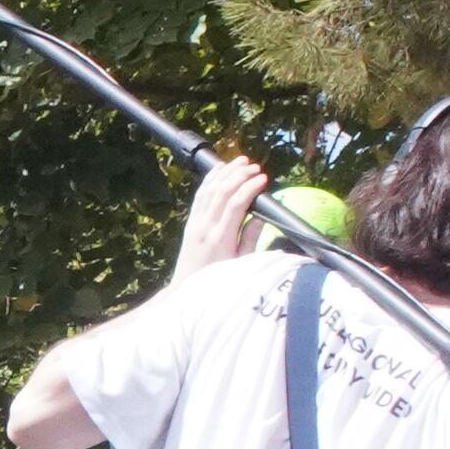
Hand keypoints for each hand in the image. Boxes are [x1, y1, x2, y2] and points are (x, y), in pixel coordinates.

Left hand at [182, 154, 269, 271]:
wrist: (186, 288)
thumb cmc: (219, 279)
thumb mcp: (240, 263)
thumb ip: (250, 239)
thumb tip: (259, 216)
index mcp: (221, 238)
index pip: (235, 204)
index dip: (250, 188)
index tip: (264, 179)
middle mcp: (205, 226)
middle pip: (222, 191)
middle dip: (239, 175)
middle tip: (256, 167)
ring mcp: (195, 222)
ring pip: (209, 189)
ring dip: (226, 172)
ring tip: (242, 161)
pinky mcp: (190, 221)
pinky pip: (200, 195)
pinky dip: (210, 179)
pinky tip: (220, 169)